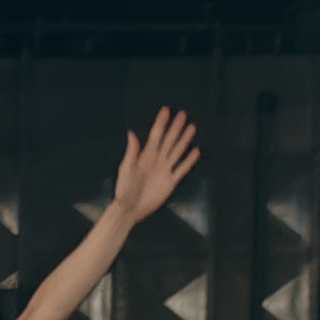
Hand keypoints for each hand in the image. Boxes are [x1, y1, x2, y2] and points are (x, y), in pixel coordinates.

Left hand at [112, 107, 201, 223]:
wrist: (130, 209)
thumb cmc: (124, 190)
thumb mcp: (125, 169)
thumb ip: (131, 152)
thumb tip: (131, 134)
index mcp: (146, 156)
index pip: (156, 135)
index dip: (161, 123)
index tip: (166, 110)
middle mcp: (157, 160)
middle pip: (169, 140)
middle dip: (176, 127)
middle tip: (182, 114)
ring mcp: (165, 170)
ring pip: (177, 151)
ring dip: (184, 139)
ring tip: (191, 127)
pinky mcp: (170, 181)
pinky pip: (182, 169)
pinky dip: (189, 161)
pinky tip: (195, 152)